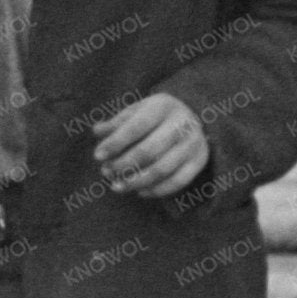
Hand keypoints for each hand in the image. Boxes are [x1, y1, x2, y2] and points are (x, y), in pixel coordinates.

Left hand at [93, 92, 207, 199]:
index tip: (97, 155)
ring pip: (162, 169)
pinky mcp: (199, 161)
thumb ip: (116, 122)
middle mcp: (182, 124)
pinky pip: (178, 182)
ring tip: (117, 186)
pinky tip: (139, 191)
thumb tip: (97, 131)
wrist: (190, 117)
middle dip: (124, 164)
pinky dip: (157, 190)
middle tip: (106, 171)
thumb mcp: (135, 111)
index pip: (136, 127)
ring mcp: (193, 144)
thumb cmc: (154, 115)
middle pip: (149, 151)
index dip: (115, 143)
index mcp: (163, 106)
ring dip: (136, 181)